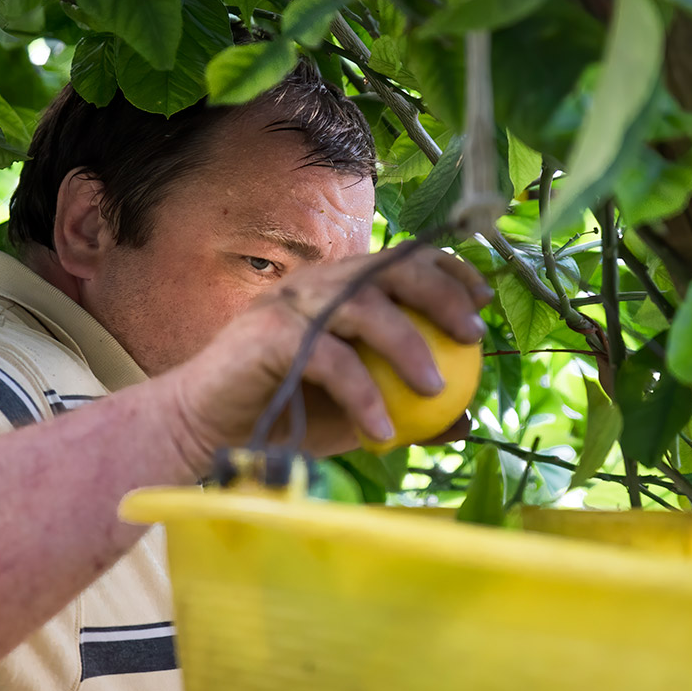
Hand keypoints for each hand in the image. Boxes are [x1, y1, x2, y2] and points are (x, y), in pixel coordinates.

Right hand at [162, 241, 492, 473]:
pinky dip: (363, 393)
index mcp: (340, 288)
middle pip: (391, 268)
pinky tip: (382, 430)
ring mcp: (291, 303)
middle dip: (440, 295)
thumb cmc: (286, 415)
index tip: (482, 302)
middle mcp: (317, 284)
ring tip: (435, 390)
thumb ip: (408, 410)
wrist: (209, 429)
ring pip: (363, 306)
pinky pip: (331, 358)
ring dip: (408, 345)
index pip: (403, 260)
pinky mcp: (269, 333)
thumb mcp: (358, 413)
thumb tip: (465, 421)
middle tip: (471, 337)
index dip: (448, 272)